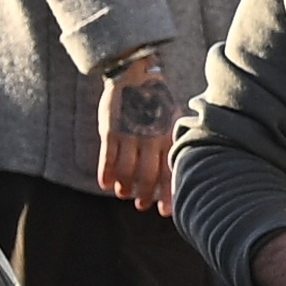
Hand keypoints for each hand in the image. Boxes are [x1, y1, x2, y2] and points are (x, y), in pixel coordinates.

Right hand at [97, 56, 182, 217]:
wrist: (135, 73)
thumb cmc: (157, 99)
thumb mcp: (173, 118)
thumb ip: (174, 140)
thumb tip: (180, 164)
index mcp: (168, 137)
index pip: (169, 172)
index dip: (166, 195)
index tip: (165, 212)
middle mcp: (150, 139)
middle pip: (147, 177)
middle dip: (144, 195)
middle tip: (141, 204)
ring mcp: (129, 135)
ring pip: (126, 171)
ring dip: (124, 187)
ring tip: (124, 194)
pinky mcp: (110, 131)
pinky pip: (107, 158)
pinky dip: (106, 174)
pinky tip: (106, 184)